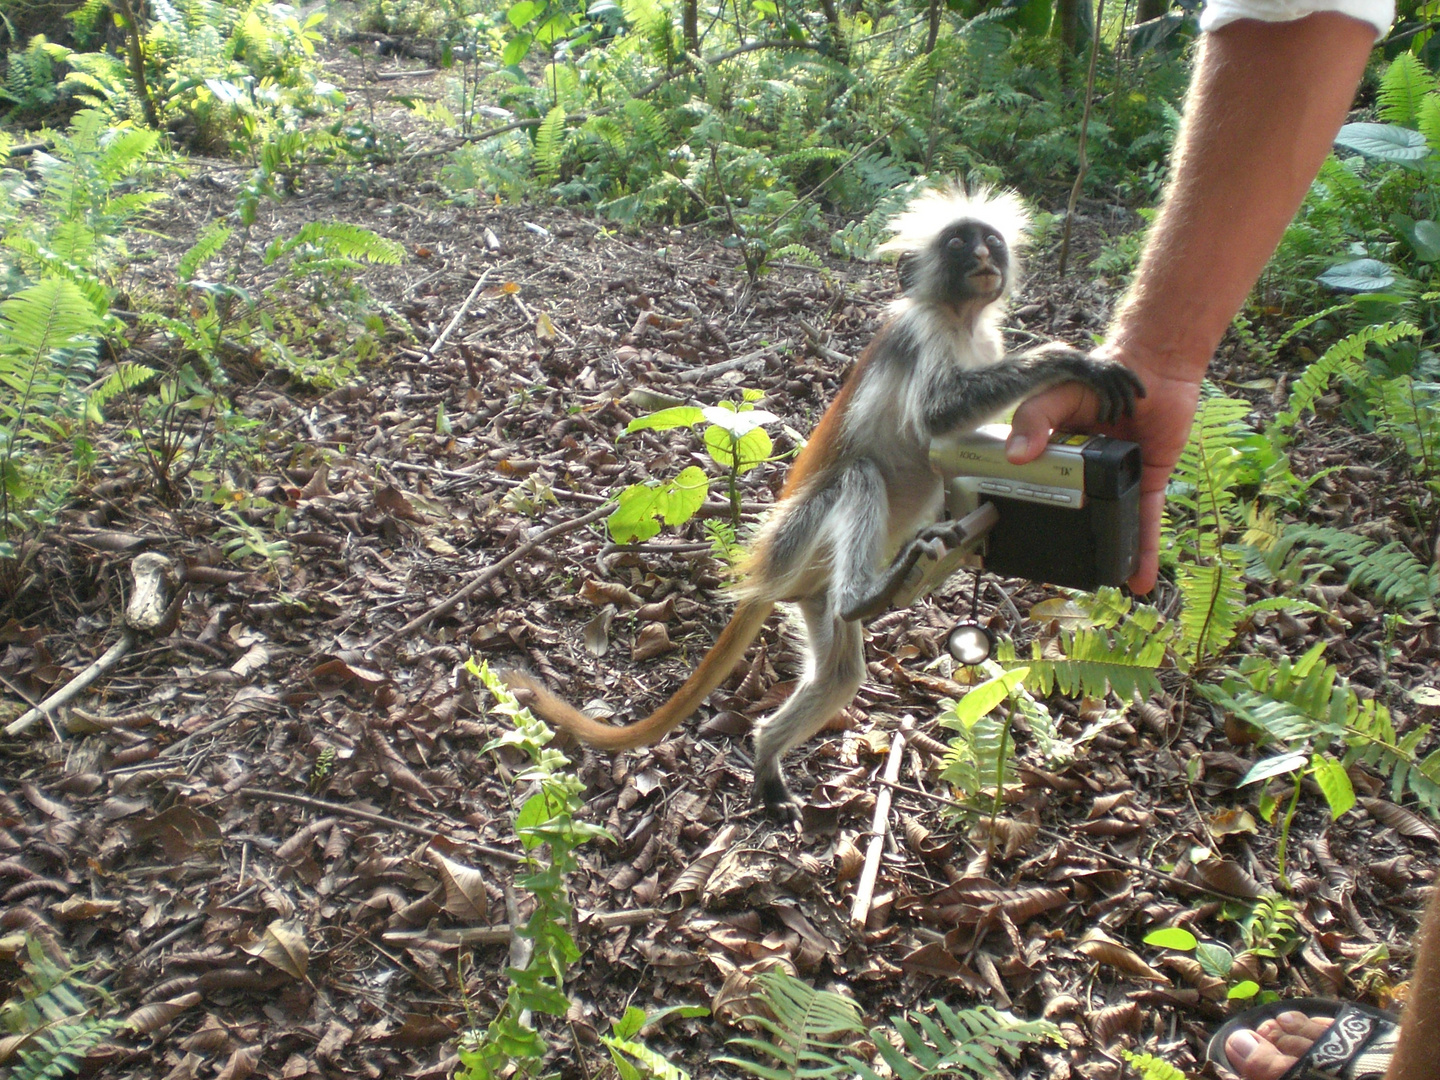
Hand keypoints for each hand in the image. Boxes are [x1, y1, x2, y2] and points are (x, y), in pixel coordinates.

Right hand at [1004, 346, 1201, 593]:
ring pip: (1114, 521)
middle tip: (1060, 575)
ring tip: (1102, 586)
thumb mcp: (1055, 395)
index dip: (1030, 514)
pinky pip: (1148, 517)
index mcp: (1059, 453)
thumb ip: (1034, 420)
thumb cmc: (1100, 372)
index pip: (1041, 488)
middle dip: (1074, 544)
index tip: (1018, 543)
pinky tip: (1139, 578)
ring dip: (1111, 554)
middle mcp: (1089, 471)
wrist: (1152, 361)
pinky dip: (1145, 547)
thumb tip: (1016, 457)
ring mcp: (1122, 476)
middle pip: (1079, 513)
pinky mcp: (1152, 478)